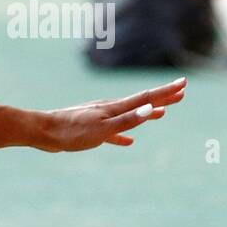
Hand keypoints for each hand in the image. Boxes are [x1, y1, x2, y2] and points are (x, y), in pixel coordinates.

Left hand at [37, 77, 186, 152]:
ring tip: (162, 114)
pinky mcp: (90, 130)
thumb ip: (127, 120)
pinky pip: (113, 132)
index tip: (184, 84)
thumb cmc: (71, 132)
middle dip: (162, 98)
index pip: (146, 98)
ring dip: (146, 114)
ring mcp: (99, 118)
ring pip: (129, 115)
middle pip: (141, 103)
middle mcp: (109, 109)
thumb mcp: (102, 129)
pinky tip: (128, 142)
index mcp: (114, 108)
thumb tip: (152, 108)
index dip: (166, 92)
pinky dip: (124, 135)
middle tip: (181, 93)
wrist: (42, 132)